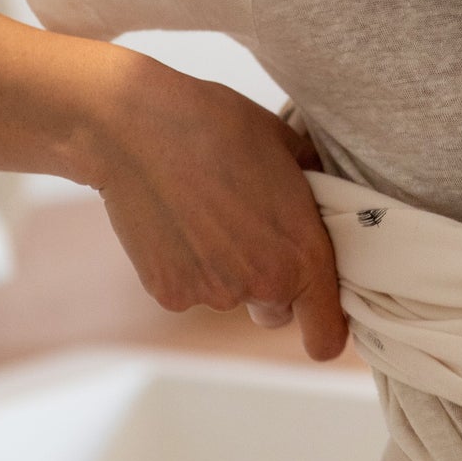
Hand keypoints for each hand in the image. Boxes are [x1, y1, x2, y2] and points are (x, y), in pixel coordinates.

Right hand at [87, 51, 349, 360]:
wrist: (135, 128)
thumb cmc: (216, 125)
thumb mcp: (286, 145)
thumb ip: (315, 188)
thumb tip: (326, 199)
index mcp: (302, 255)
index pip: (326, 335)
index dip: (325, 328)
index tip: (317, 314)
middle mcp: (261, 285)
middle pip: (276, 313)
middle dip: (271, 288)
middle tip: (249, 234)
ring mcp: (211, 294)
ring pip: (229, 298)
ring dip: (223, 271)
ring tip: (203, 214)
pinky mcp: (168, 293)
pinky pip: (187, 290)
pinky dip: (183, 267)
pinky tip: (173, 221)